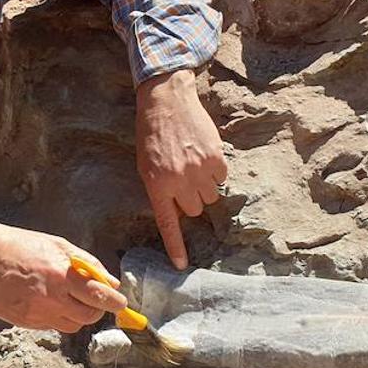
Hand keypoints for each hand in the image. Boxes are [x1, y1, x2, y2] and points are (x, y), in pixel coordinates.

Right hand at [0, 222, 127, 332]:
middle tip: (95, 300)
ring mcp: (36, 313)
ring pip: (72, 325)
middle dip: (97, 310)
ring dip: (77, 314)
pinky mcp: (24, 322)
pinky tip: (47, 299)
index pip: (98, 296)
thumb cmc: (22, 245)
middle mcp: (50, 297)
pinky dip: (57, 316)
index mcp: (61, 274)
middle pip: (89, 317)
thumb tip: (111, 282)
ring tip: (66, 296)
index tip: (121, 303)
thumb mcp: (58, 245)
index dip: (114, 302)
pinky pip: (52, 326)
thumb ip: (88, 265)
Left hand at [136, 69, 227, 269]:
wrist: (167, 101)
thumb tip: (178, 212)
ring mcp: (199, 169)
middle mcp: (179, 180)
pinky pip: (221, 178)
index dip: (176, 246)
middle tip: (183, 179)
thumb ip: (160, 190)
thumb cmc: (151, 135)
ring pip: (210, 196)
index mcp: (157, 184)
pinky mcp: (216, 158)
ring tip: (193, 164)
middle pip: (194, 209)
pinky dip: (215, 171)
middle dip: (190, 198)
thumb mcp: (146, 165)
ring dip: (204, 186)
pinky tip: (203, 154)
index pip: (168, 223)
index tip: (181, 266)